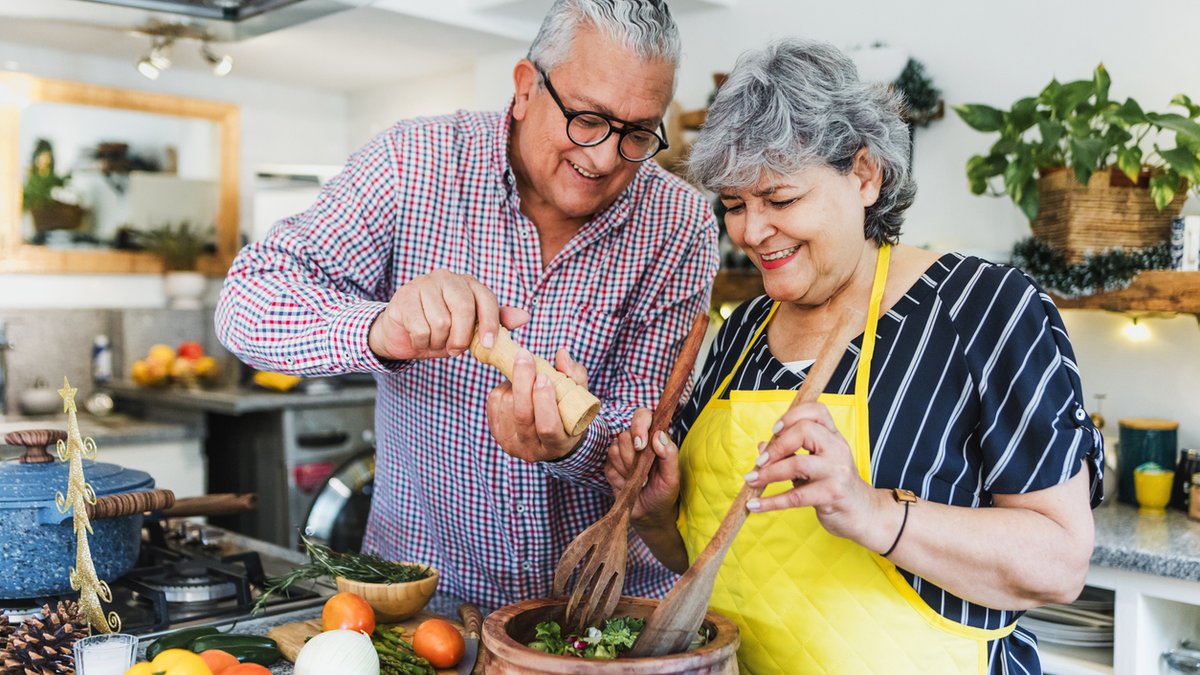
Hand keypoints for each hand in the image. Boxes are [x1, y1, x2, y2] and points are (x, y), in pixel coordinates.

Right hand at [368, 269, 529, 360]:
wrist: (403, 333)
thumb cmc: (441, 331)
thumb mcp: (470, 329)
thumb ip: (495, 322)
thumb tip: (524, 317)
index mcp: (468, 284)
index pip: (486, 299)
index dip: (490, 323)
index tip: (489, 345)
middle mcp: (447, 278)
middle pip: (464, 309)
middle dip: (461, 337)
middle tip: (455, 349)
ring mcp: (424, 284)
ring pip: (441, 322)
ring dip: (438, 342)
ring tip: (434, 340)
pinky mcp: (405, 296)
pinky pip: (421, 328)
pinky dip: (422, 342)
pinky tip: (419, 338)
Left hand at [487, 347, 589, 461]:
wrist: (551, 436)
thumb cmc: (569, 413)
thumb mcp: (579, 398)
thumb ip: (575, 376)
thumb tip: (562, 355)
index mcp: (558, 444)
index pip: (548, 426)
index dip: (544, 400)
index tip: (544, 376)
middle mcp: (532, 449)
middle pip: (522, 415)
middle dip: (523, 382)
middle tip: (525, 356)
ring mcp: (511, 443)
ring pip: (507, 405)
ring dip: (514, 382)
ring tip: (527, 375)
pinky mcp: (496, 433)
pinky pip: (494, 402)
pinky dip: (503, 387)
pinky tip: (515, 386)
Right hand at [605, 408, 679, 527]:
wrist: (651, 514)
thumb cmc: (665, 493)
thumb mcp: (673, 476)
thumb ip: (670, 453)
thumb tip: (659, 435)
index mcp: (654, 438)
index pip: (643, 416)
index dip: (639, 425)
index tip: (641, 445)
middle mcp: (637, 441)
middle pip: (625, 434)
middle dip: (633, 457)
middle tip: (643, 472)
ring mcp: (622, 454)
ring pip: (614, 449)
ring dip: (627, 468)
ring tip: (638, 479)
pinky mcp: (611, 467)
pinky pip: (608, 465)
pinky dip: (619, 478)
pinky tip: (628, 484)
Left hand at [743, 401, 881, 543]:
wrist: (863, 513)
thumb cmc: (834, 485)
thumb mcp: (815, 463)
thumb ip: (791, 452)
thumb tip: (762, 446)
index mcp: (834, 436)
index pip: (817, 411)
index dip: (792, 415)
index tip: (775, 430)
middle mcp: (838, 449)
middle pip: (804, 431)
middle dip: (776, 446)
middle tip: (759, 462)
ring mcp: (837, 472)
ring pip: (797, 464)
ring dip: (768, 473)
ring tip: (752, 480)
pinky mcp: (832, 495)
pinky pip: (796, 497)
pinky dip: (771, 502)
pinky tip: (755, 505)